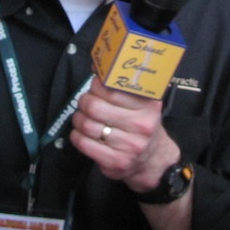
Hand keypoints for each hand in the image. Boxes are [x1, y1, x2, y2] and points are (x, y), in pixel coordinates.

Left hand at [70, 77, 179, 191]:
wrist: (152, 160)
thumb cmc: (141, 125)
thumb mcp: (141, 104)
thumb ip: (122, 87)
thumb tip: (97, 66)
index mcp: (148, 106)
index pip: (111, 89)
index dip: (96, 86)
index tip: (94, 87)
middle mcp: (141, 126)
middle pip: (95, 107)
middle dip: (84, 102)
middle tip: (85, 103)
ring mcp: (129, 146)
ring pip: (86, 125)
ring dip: (78, 119)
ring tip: (82, 117)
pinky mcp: (116, 162)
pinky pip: (84, 144)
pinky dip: (76, 136)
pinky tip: (81, 134)